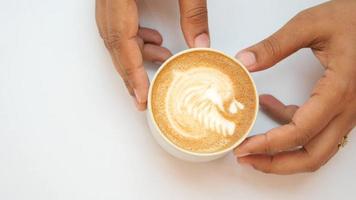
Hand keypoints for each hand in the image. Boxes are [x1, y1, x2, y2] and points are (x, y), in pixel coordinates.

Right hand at [95, 0, 209, 109]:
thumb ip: (194, 13)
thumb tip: (201, 43)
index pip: (121, 40)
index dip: (131, 71)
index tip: (141, 94)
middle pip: (114, 42)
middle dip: (130, 72)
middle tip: (143, 95)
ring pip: (114, 33)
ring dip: (138, 52)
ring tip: (163, 59)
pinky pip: (118, 22)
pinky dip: (136, 37)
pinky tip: (155, 39)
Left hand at [234, 0, 355, 173]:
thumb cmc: (353, 19)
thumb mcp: (310, 25)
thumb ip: (275, 45)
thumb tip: (245, 61)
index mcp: (338, 89)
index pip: (301, 131)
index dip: (269, 144)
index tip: (244, 147)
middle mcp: (346, 108)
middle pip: (313, 155)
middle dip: (276, 164)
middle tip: (246, 158)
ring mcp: (347, 111)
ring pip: (318, 149)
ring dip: (285, 153)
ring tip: (254, 142)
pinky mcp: (341, 107)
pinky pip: (318, 130)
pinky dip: (292, 128)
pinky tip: (270, 106)